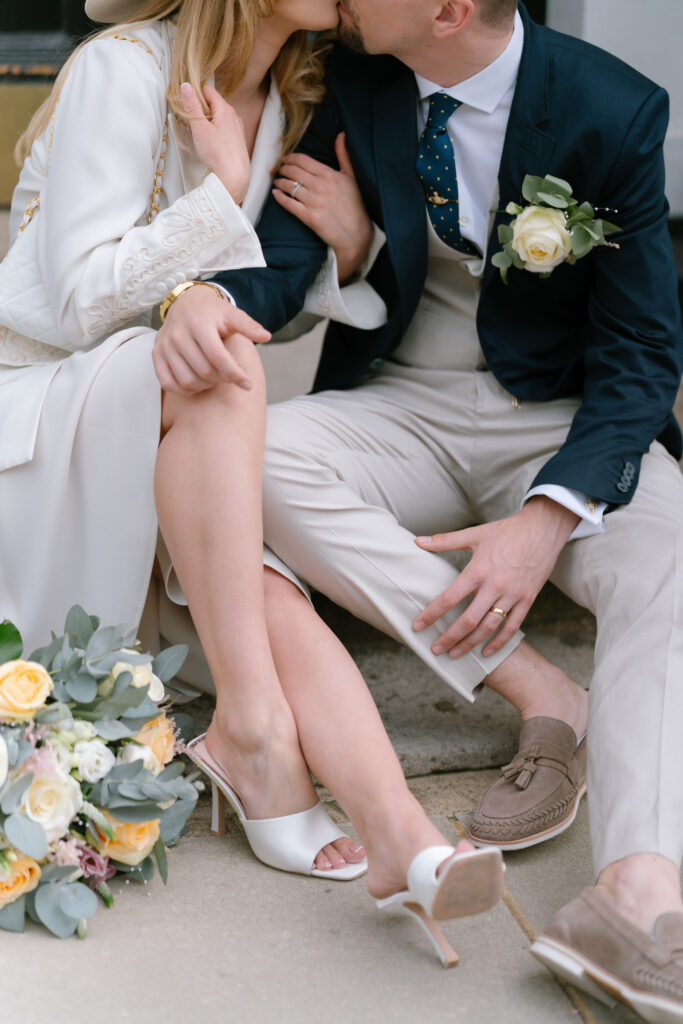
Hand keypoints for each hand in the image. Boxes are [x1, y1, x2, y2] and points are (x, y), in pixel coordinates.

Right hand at [153, 285, 270, 396]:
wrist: (187, 304)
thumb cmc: (213, 313)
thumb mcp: (233, 315)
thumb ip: (249, 326)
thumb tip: (267, 336)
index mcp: (199, 323)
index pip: (218, 357)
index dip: (235, 374)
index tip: (248, 383)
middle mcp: (178, 334)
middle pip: (205, 372)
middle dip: (224, 379)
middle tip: (233, 376)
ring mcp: (165, 345)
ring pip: (187, 381)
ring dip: (206, 386)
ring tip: (217, 378)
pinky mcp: (156, 354)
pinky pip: (168, 383)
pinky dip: (184, 390)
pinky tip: (199, 384)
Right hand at [180, 82, 250, 204]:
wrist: (233, 176)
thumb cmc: (217, 153)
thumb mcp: (199, 127)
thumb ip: (192, 106)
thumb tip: (186, 86)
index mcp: (225, 108)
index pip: (207, 89)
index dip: (195, 94)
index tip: (186, 104)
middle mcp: (234, 115)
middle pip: (213, 102)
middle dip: (200, 108)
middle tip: (191, 121)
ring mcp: (237, 127)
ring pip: (219, 116)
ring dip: (207, 120)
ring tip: (200, 134)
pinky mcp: (238, 139)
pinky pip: (224, 127)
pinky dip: (215, 129)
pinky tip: (211, 142)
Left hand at [273, 133, 373, 283]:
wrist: (356, 234)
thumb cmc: (355, 206)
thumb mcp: (352, 178)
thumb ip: (344, 156)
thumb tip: (341, 135)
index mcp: (329, 175)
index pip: (303, 160)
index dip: (290, 158)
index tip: (286, 159)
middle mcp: (320, 186)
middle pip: (293, 171)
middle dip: (282, 168)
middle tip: (279, 169)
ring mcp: (313, 202)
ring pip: (289, 186)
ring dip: (280, 182)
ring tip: (277, 181)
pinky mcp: (309, 217)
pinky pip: (289, 204)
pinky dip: (280, 197)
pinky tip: (276, 194)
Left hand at [412, 498, 579, 658]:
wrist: (543, 529)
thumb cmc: (506, 531)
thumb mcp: (474, 534)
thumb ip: (444, 541)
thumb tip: (417, 541)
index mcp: (478, 571)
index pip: (449, 598)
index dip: (432, 614)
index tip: (418, 626)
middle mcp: (494, 586)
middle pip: (468, 620)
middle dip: (450, 638)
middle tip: (436, 650)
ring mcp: (512, 595)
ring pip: (489, 627)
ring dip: (471, 644)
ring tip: (455, 654)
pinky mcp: (527, 599)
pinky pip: (512, 626)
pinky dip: (499, 642)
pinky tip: (487, 652)